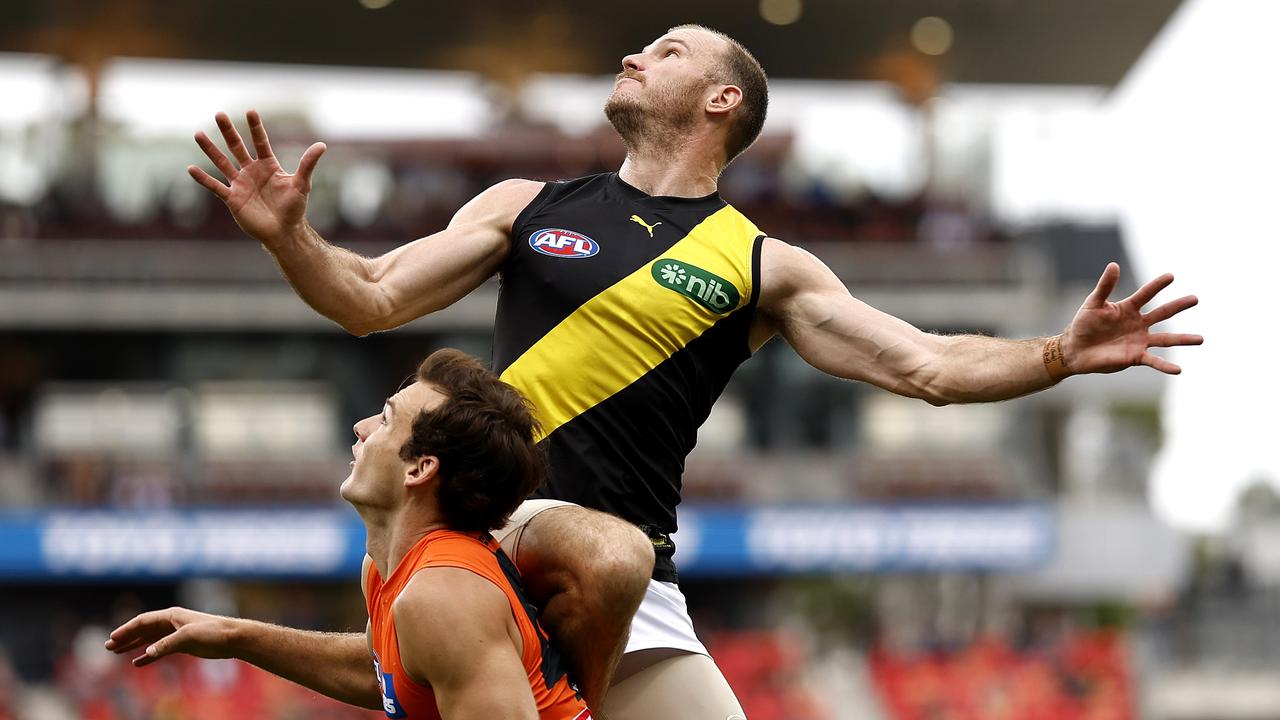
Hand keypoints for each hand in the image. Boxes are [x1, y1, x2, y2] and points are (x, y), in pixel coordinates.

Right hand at [105, 606, 239, 666]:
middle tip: (107, 647)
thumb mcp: (188, 637)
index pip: (143, 621)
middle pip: (143, 629)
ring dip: (134, 645)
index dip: (126, 629)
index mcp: (172, 615)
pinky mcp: (183, 644)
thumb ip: (167, 644)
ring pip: (150, 639)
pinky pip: (160, 649)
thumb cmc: (213, 633)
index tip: (112, 639)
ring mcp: (177, 633)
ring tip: (116, 653)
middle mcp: (172, 622)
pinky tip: (138, 662)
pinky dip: (149, 655)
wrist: (233, 638)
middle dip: (126, 637)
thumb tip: (148, 653)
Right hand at [188, 110, 326, 247]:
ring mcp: (240, 184)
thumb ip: (307, 164)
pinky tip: (191, 169)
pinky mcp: (232, 199)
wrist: (283, 232)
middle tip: (219, 114)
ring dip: (210, 150)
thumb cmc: (294, 208)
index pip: (260, 142)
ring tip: (198, 134)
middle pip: (237, 147)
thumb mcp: (302, 184)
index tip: (251, 111)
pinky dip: (204, 179)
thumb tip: (322, 145)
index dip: (255, 128)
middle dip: (228, 131)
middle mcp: (251, 171)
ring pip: (222, 163)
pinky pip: (215, 187)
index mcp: (268, 166)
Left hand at [1060, 262, 1201, 375]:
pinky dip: (1165, 365)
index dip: (1157, 286)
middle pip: (1162, 313)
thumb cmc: (1084, 324)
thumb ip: (1105, 286)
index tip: (1170, 276)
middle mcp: (1138, 324)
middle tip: (1195, 299)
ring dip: (1183, 339)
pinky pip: (1154, 361)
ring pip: (1165, 339)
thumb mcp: (1093, 303)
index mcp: (1128, 308)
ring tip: (1200, 339)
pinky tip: (1178, 369)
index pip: (1146, 294)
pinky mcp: (1135, 357)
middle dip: (1178, 306)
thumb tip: (1113, 265)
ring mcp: (1139, 340)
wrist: (1076, 349)